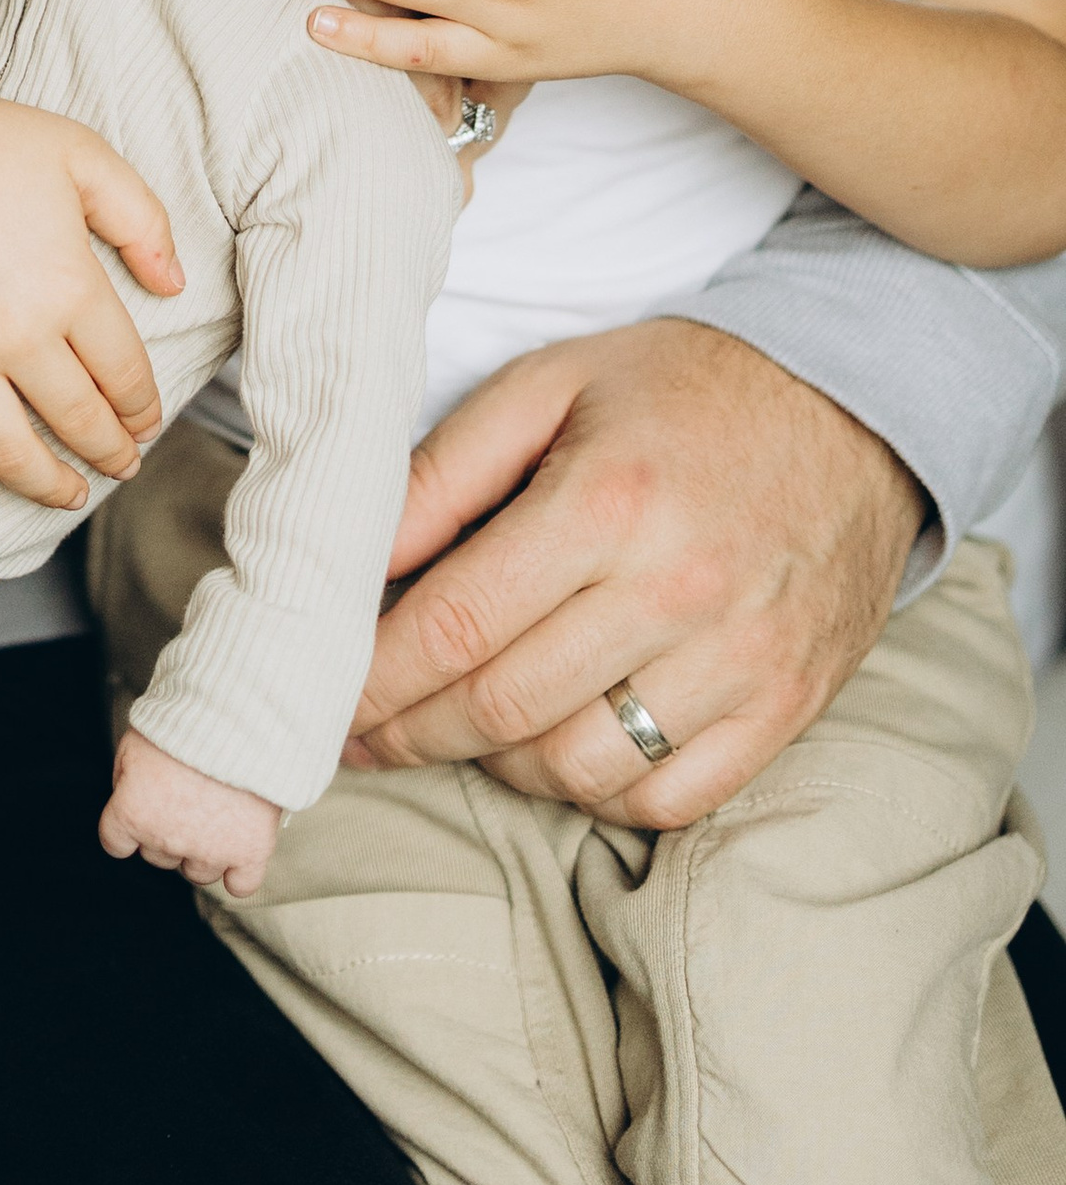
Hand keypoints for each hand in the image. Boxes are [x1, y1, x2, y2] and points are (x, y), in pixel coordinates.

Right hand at [0, 52, 181, 513]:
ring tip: (67, 493)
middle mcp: (16, 337)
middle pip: (77, 421)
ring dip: (47, 484)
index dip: (141, 408)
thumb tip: (175, 285)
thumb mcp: (82, 156)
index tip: (144, 422)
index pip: (124, 376)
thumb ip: (142, 220)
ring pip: (10, 452)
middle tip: (119, 465)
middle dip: (108, 452)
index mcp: (70, 287)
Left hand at [98, 728, 282, 894]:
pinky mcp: (249, 851)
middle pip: (158, 856)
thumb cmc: (182, 722)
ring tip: (215, 814)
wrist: (236, 717)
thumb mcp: (133, 743)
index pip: (116, 843)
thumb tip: (129, 799)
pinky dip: (239, 874)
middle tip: (185, 799)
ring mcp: (210, 849)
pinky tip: (239, 853)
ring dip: (201, 850)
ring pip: (197, 872)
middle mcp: (167, 838)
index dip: (129, 827)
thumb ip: (125, 780)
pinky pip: (241, 885)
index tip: (143, 812)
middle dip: (167, 831)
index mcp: (132, 813)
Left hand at [349, 319, 924, 829]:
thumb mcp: (549, 387)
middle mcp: (679, 590)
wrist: (854, 406)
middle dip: (415, 731)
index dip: (378, 679)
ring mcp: (743, 660)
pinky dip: (596, 794)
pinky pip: (668, 797)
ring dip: (500, 764)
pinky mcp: (788, 706)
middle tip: (368, 734)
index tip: (331, 701)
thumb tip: (355, 561)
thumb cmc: (681, 390)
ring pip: (580, 768)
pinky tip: (561, 750)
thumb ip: (442, 473)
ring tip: (465, 728)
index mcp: (608, 501)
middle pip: (506, 706)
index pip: (459, 624)